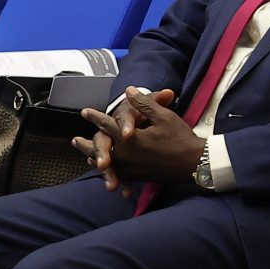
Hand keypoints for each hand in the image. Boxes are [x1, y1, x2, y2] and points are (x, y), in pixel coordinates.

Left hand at [75, 86, 191, 195]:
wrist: (194, 163)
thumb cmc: (180, 138)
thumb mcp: (164, 116)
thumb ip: (144, 104)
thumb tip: (129, 91)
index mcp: (130, 138)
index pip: (108, 124)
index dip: (95, 117)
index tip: (85, 112)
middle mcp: (126, 154)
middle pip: (101, 147)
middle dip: (87, 143)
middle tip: (75, 141)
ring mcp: (131, 168)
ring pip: (107, 163)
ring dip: (94, 158)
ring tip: (86, 157)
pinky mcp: (138, 177)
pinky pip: (118, 173)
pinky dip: (110, 170)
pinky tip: (108, 170)